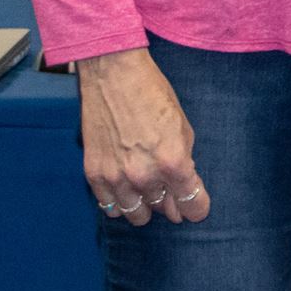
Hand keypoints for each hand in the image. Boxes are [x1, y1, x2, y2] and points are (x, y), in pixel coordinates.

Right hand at [77, 46, 208, 225]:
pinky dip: (120, 202)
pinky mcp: (94, 174)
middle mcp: (144, 174)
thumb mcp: (183, 126)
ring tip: (148, 190)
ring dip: (146, 205)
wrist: (113, 75)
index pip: (191, 204)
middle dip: (171, 203)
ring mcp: (116, 176)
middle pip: (164, 210)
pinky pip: (109, 206)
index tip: (196, 207)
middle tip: (170, 190)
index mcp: (172, 160)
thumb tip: (183, 188)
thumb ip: (185, 161)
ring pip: (136, 215)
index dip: (197, 208)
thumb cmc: (152, 95)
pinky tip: (126, 189)